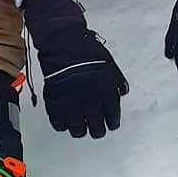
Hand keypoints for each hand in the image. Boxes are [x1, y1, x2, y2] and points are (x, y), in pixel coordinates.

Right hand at [21, 0, 128, 138]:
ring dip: (80, 129)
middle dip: (97, 130)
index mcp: (107, 94)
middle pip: (96, 130)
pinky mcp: (55, 105)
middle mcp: (91, 103)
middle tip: (95, 128)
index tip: (109, 124)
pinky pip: (59, 125)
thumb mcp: (110, 65)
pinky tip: (65, 120)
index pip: (112, 119)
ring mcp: (72, 106)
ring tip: (80, 126)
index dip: (111, 123)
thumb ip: (117, 81)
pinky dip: (62, 125)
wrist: (64, 45)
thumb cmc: (87, 51)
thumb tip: (122, 92)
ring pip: (78, 131)